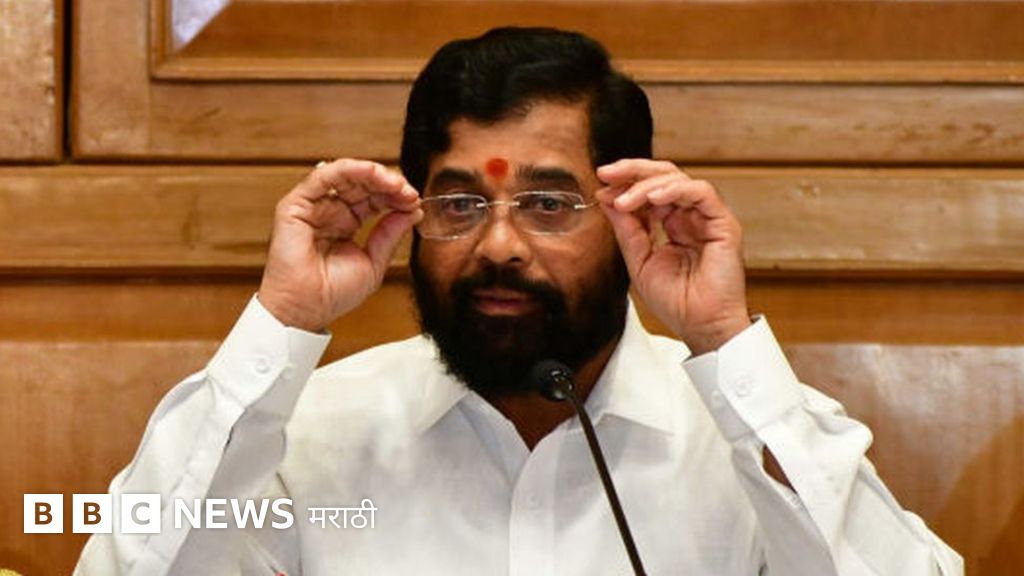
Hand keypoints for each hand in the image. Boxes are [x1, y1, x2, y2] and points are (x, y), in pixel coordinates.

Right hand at [258, 159, 421, 331]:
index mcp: (346, 223)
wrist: (306, 310)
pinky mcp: (296, 205)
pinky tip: (372, 175)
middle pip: (362, 183)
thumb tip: (413, 210)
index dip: (396, 196)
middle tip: (410, 193)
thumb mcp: (374, 261)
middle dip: (390, 184)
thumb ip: (391, 234)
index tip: (415, 202)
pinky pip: (324, 176)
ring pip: (346, 174)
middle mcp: (329, 211)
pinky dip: (350, 169)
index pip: (374, 198)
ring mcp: (312, 206)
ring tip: (397, 185)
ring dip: (374, 174)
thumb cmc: (333, 294)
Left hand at [596, 159, 749, 354]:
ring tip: (625, 200)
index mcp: (674, 224)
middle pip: (664, 176)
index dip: (625, 184)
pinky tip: (653, 199)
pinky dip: (676, 190)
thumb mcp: (639, 261)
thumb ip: (626, 229)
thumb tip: (607, 198)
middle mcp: (691, 216)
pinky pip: (701, 192)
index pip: (650, 190)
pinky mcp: (723, 223)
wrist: (701, 327)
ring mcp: (708, 218)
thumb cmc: (676, 302)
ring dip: (647, 185)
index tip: (601, 185)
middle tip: (607, 173)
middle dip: (633, 170)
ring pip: (679, 180)